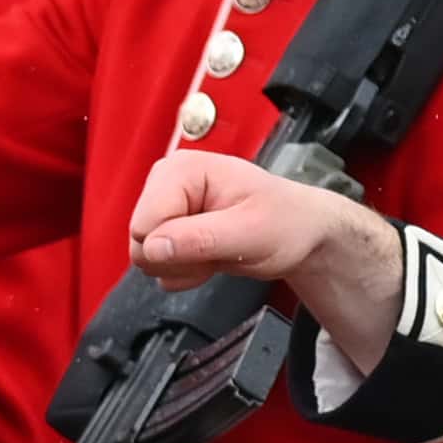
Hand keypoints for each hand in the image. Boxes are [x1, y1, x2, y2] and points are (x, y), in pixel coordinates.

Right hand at [121, 154, 408, 367]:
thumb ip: (198, 239)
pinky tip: (212, 256)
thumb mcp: (250, 232)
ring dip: (185, 267)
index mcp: (182, 171)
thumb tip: (151, 247)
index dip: (177, 245)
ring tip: (219, 251)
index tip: (217, 241)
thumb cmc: (286, 222)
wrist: (303, 232)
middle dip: (180, 258)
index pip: (144, 223)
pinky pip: (158, 266)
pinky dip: (186, 271)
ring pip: (146, 257)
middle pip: (140, 241)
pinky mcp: (168, 231)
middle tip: (220, 250)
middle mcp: (166, 184)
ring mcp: (166, 208)